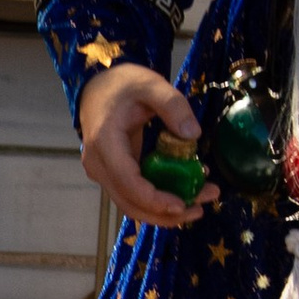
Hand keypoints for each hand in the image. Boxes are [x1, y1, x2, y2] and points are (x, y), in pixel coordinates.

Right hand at [78, 61, 213, 228]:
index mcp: (104, 143)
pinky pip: (134, 195)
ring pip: (131, 204)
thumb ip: (173, 105)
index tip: (181, 204)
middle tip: (200, 210)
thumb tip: (193, 135)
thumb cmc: (123, 85)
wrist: (98, 86)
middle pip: (129, 202)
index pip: (126, 181)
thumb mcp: (151, 85)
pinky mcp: (112, 175)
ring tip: (199, 204)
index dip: (153, 199)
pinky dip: (158, 200)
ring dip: (163, 211)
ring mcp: (103, 173)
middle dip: (164, 213)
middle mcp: (98, 164)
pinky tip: (184, 195)